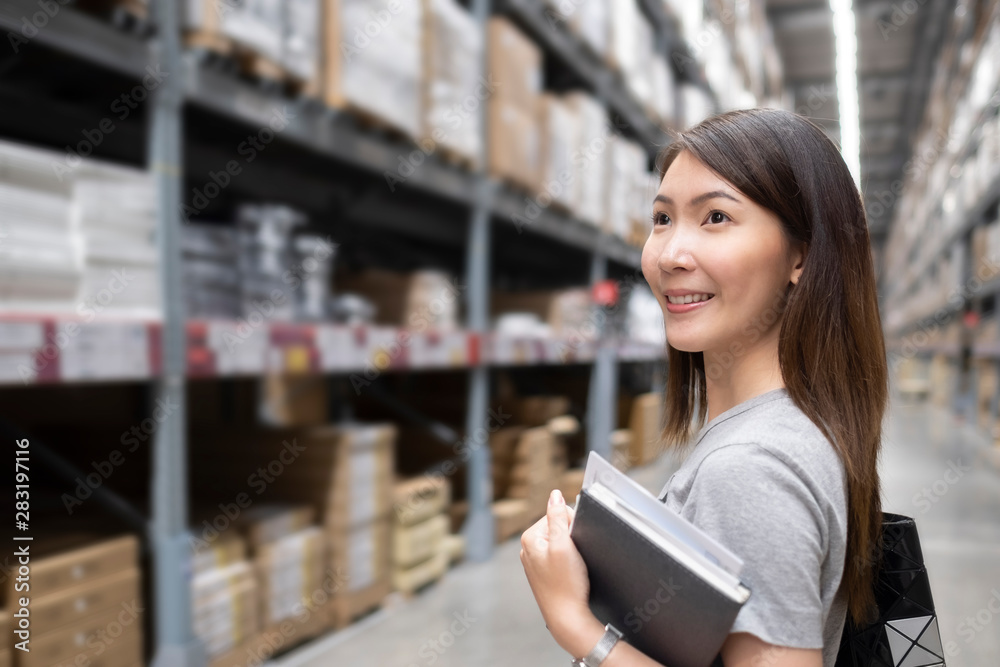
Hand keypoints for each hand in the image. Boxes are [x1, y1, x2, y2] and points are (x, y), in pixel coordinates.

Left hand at [520, 489, 602, 655]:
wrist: (567, 618)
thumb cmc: (566, 584)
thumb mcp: (564, 545)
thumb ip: (558, 517)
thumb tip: (555, 495)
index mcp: (529, 537)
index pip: (557, 513)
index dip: (572, 524)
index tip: (574, 544)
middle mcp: (527, 548)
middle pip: (558, 527)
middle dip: (571, 537)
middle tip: (573, 558)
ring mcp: (534, 561)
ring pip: (560, 542)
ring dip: (570, 550)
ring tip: (571, 568)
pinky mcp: (543, 572)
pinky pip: (559, 556)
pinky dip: (567, 561)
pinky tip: (569, 574)